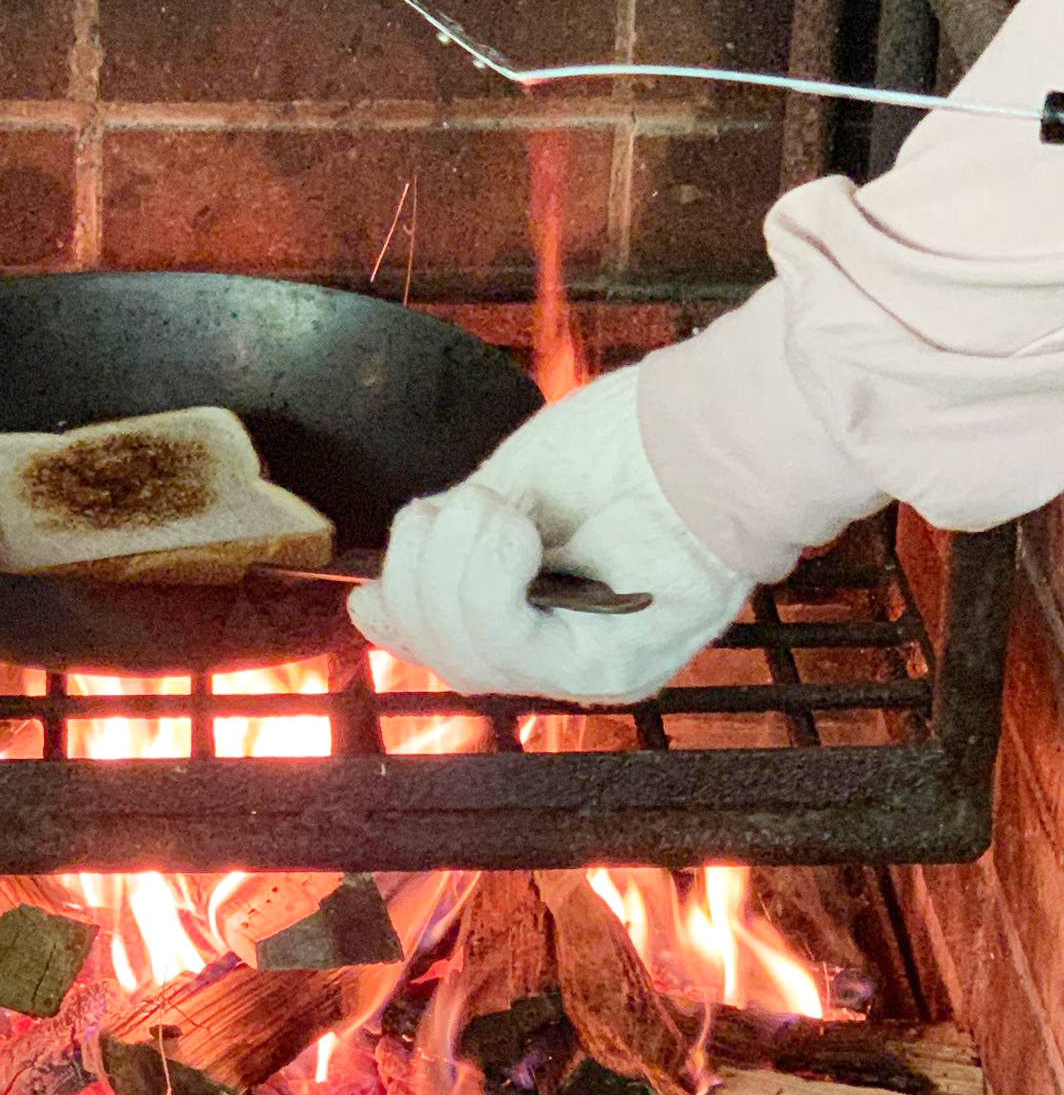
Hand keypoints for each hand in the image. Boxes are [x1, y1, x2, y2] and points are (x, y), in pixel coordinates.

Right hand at [346, 367, 751, 701]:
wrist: (722, 424)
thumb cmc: (636, 441)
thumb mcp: (517, 493)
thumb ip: (457, 548)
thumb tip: (373, 603)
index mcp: (546, 617)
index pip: (442, 651)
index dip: (397, 616)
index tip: (374, 580)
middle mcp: (568, 660)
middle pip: (447, 659)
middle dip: (420, 578)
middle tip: (452, 509)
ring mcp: (590, 671)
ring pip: (469, 656)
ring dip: (456, 568)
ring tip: (496, 511)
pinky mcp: (611, 665)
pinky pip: (507, 644)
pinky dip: (489, 578)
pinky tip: (513, 527)